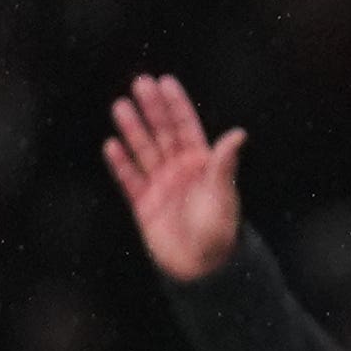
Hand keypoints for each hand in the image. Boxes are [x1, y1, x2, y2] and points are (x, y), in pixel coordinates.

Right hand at [102, 73, 246, 281]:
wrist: (201, 269)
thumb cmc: (219, 233)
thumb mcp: (223, 195)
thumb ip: (225, 164)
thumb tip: (238, 134)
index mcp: (203, 166)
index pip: (187, 128)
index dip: (176, 105)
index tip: (165, 81)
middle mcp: (181, 171)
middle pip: (163, 133)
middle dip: (152, 108)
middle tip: (140, 82)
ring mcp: (161, 186)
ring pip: (144, 151)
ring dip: (133, 129)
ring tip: (120, 105)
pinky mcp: (144, 204)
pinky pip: (129, 179)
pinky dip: (121, 164)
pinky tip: (111, 145)